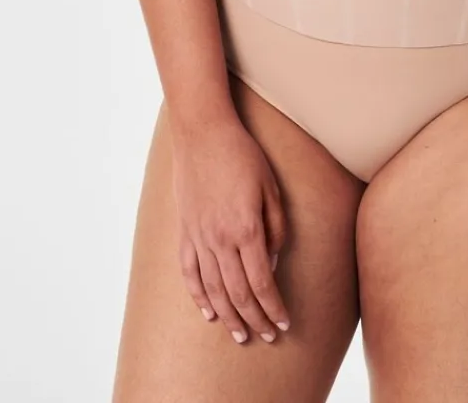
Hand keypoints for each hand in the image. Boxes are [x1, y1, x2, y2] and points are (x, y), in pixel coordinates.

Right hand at [170, 114, 291, 342]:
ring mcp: (198, 237)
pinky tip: (208, 312)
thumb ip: (275, 229)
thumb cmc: (243, 155)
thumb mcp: (271, 188)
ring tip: (240, 335)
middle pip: (239, 293)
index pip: (262, 282)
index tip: (284, 323)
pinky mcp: (184, 231)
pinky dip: (198, 296)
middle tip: (267, 336)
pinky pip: (189, 273)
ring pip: (213, 290)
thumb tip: (273, 263)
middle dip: (255, 319)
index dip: (274, 307)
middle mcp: (220, 239)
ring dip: (228, 316)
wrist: (203, 133)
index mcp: (246, 229)